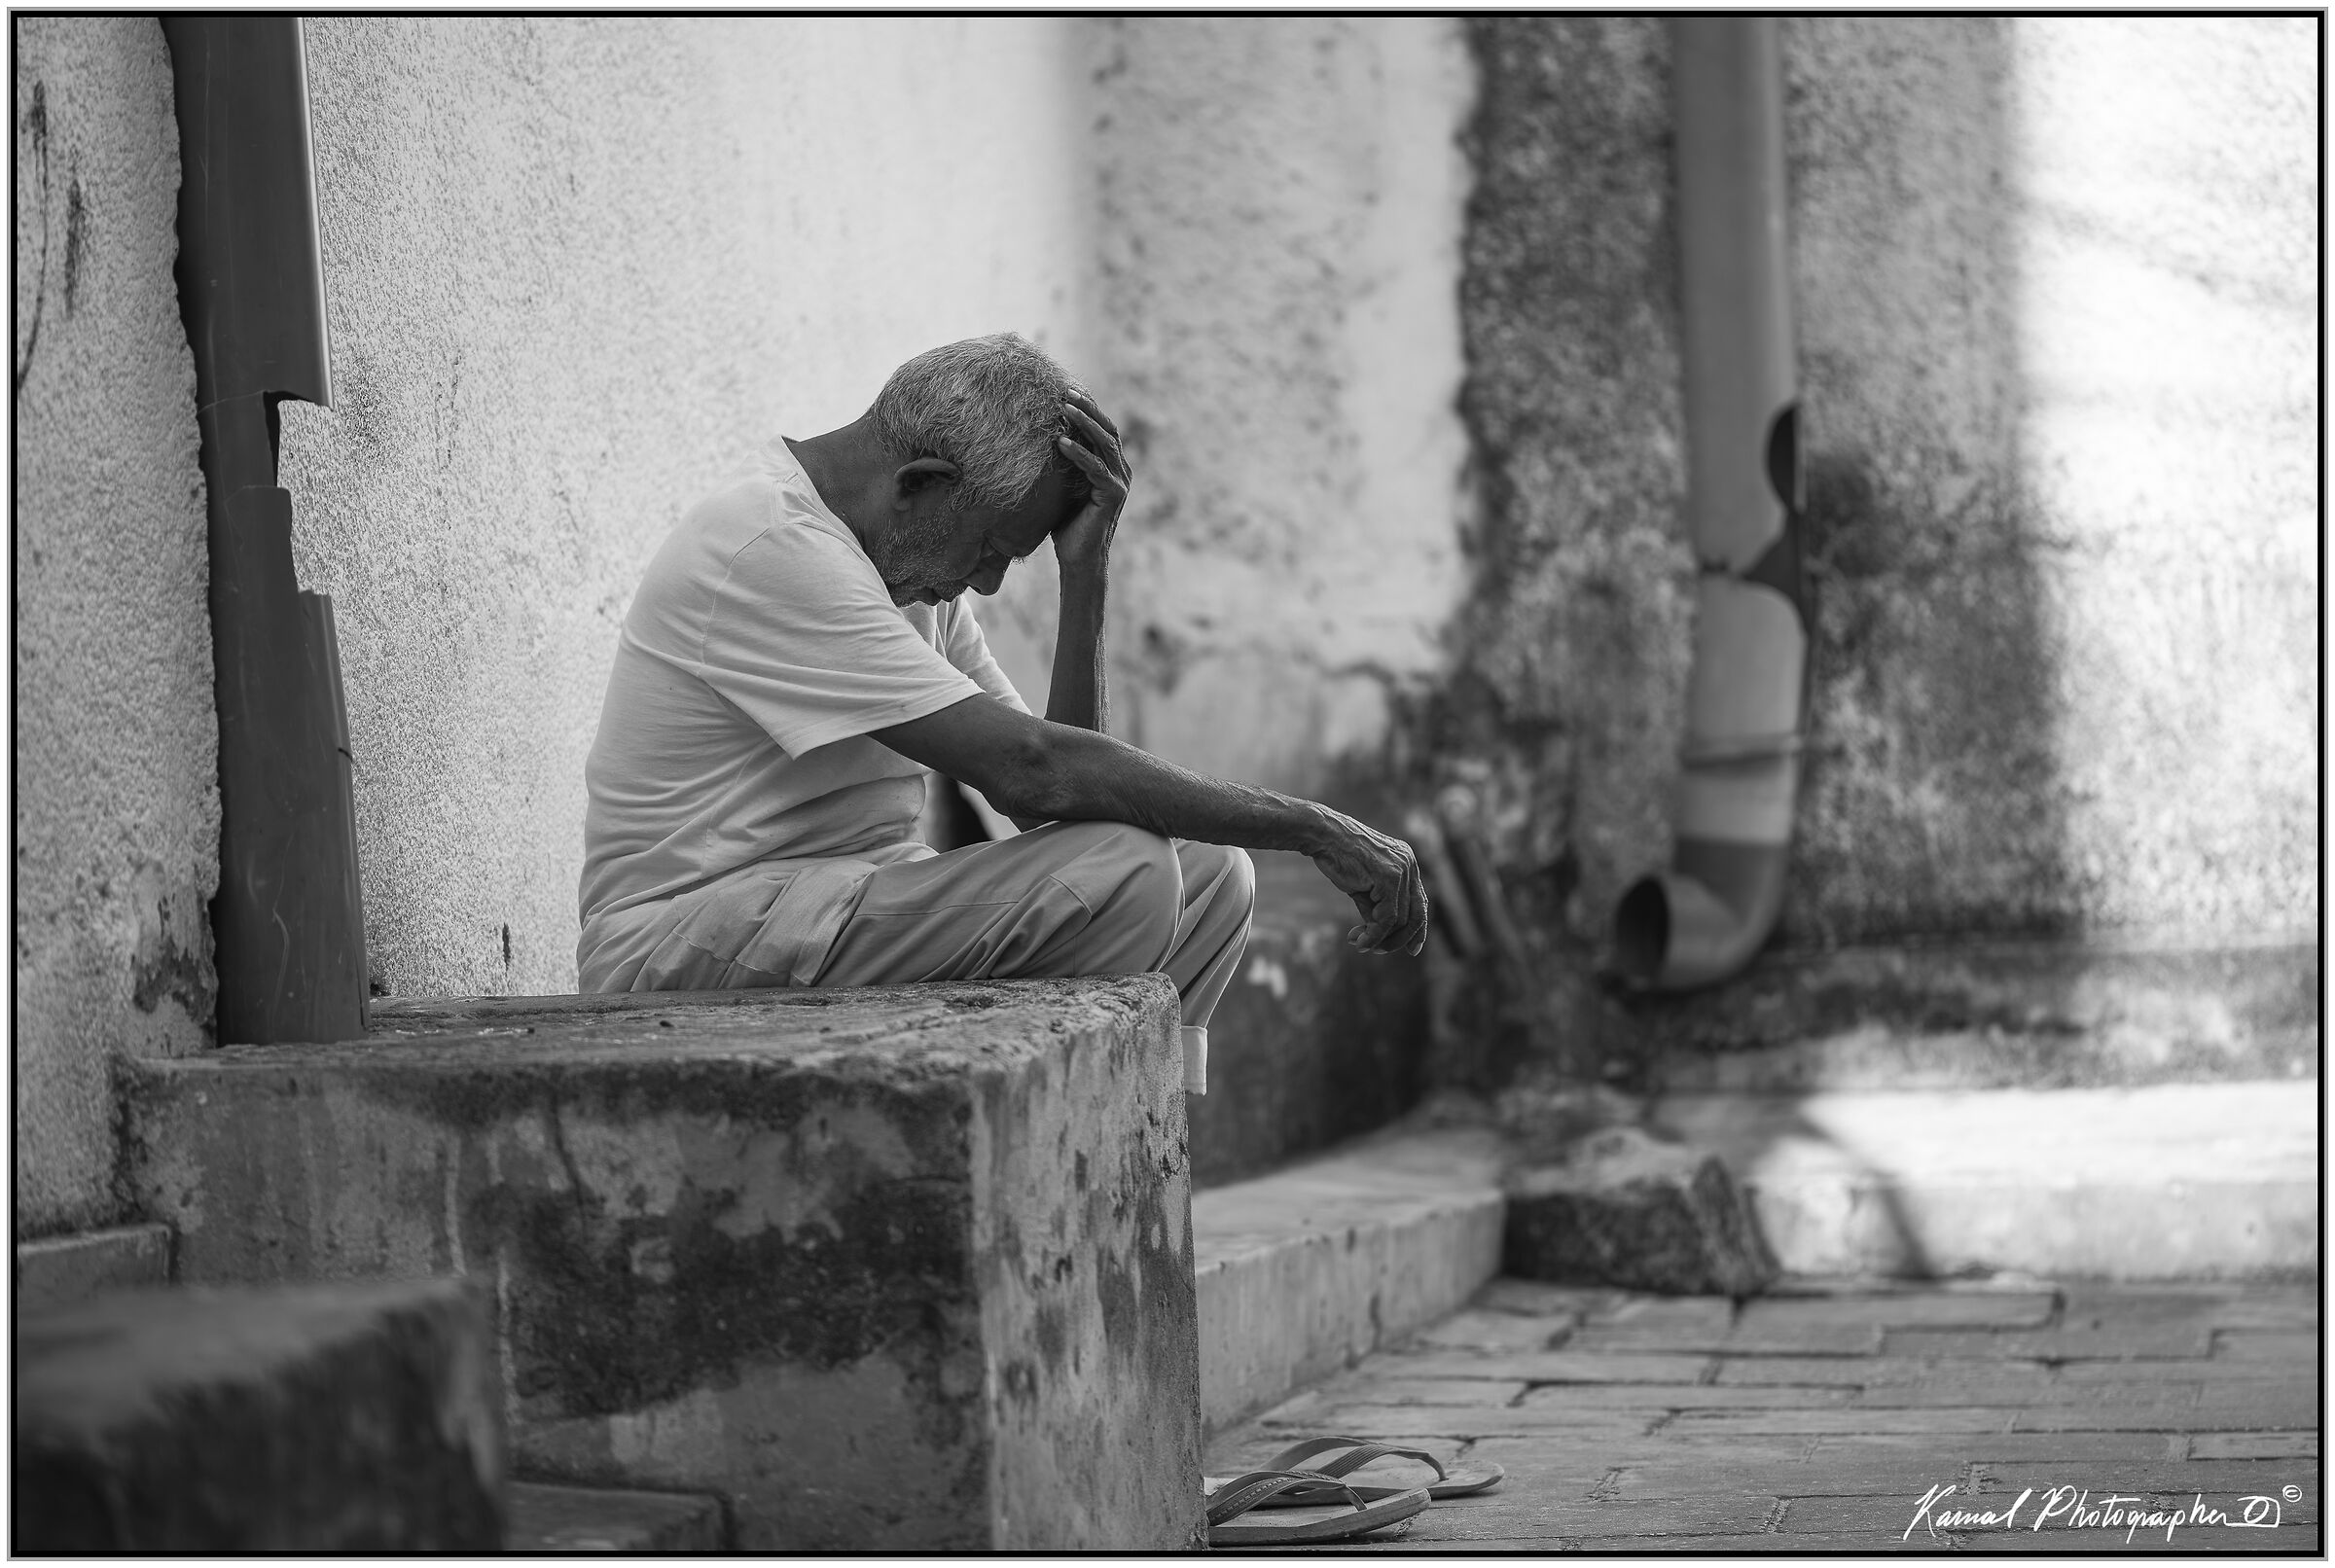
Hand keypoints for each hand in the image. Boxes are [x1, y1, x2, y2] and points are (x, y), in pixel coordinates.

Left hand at [1053, 392, 1129, 570]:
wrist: (1078, 559)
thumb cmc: (1067, 525)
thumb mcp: (1063, 486)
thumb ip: (1062, 464)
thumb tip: (1038, 438)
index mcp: (1111, 465)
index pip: (1101, 429)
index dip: (1087, 408)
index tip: (1066, 390)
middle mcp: (1120, 470)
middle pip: (1106, 429)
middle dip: (1087, 408)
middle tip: (1066, 390)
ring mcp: (1119, 482)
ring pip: (1104, 443)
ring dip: (1084, 423)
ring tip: (1065, 407)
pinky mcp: (1113, 495)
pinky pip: (1095, 468)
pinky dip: (1079, 453)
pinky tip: (1061, 442)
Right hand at [1309, 812, 1429, 956]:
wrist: (1322, 835)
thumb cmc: (1338, 857)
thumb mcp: (1362, 887)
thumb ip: (1376, 908)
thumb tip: (1379, 939)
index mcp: (1406, 863)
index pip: (1420, 903)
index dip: (1418, 930)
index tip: (1412, 950)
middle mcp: (1409, 865)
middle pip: (1416, 914)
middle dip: (1400, 939)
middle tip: (1377, 951)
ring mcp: (1402, 871)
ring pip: (1401, 920)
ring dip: (1380, 939)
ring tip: (1360, 944)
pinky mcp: (1390, 878)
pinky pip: (1388, 917)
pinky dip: (1374, 935)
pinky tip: (1360, 941)